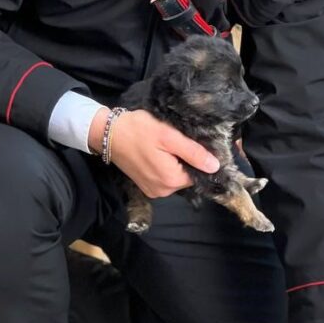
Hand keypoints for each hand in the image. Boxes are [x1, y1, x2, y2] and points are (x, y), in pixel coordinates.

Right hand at [89, 107, 219, 197]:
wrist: (108, 133)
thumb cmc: (138, 131)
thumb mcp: (169, 136)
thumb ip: (193, 152)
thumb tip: (215, 166)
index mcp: (171, 180)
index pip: (199, 174)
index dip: (198, 158)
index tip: (191, 143)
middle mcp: (163, 191)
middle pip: (187, 176)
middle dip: (185, 160)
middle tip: (175, 141)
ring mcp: (153, 190)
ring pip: (176, 176)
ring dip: (175, 162)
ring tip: (165, 146)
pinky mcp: (146, 186)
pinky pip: (164, 178)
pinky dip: (165, 166)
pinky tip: (158, 153)